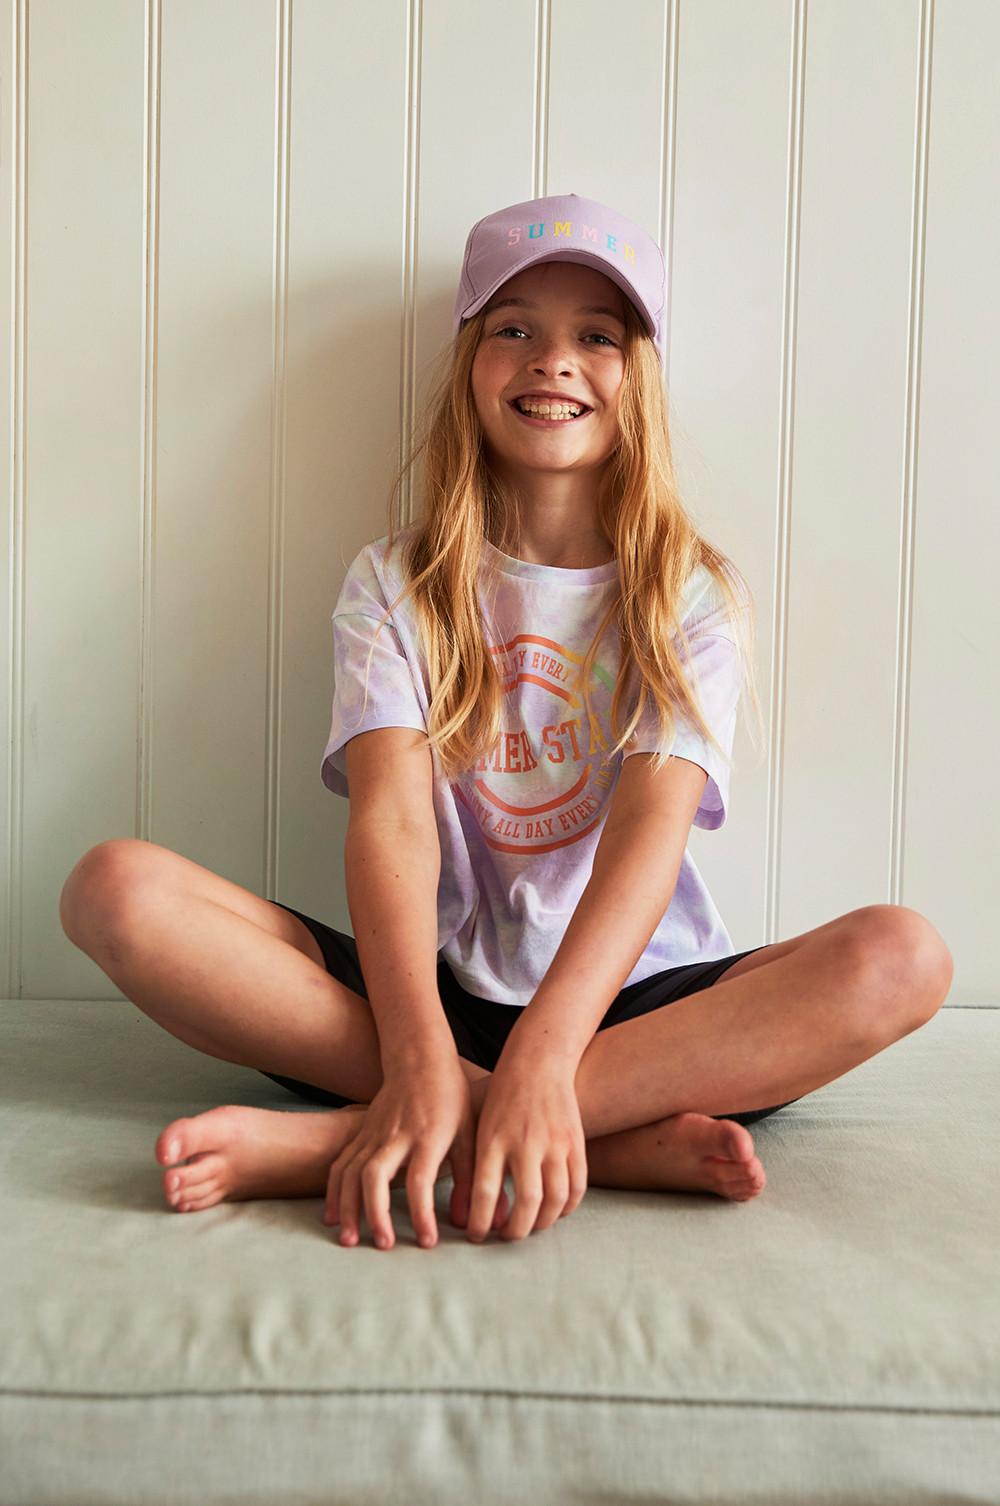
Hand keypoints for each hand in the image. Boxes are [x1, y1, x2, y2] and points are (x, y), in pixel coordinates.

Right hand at [323, 1051, 506, 1250]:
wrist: (420, 1060)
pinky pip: (340, 1163)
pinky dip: (333, 1191)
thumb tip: (470, 1223)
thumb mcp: (469, 1134)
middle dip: (375, 1213)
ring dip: (348, 1207)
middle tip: (383, 1245)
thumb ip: (469, 1179)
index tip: (427, 1241)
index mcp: (428, 1136)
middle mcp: (396, 1136)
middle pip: (375, 1175)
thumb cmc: (451, 1099)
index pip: (420, 1180)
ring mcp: (374, 1134)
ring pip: (351, 1171)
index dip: (421, 1213)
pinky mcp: (360, 1134)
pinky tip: (332, 1217)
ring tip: (349, 1240)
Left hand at [465, 1053, 587, 1242]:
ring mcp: (554, 1142)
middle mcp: (525, 1142)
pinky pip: (577, 1185)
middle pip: (527, 1202)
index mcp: (493, 1139)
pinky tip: (556, 1211)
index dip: (479, 1222)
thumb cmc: (502, 1099)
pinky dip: (568, 1206)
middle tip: (507, 1237)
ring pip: (556, 1198)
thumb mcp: (482, 1128)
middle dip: (516, 1231)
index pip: (484, 1192)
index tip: (475, 1235)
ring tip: (532, 1226)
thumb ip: (481, 1168)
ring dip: (544, 1223)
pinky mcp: (575, 1141)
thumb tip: (479, 1215)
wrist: (537, 1062)